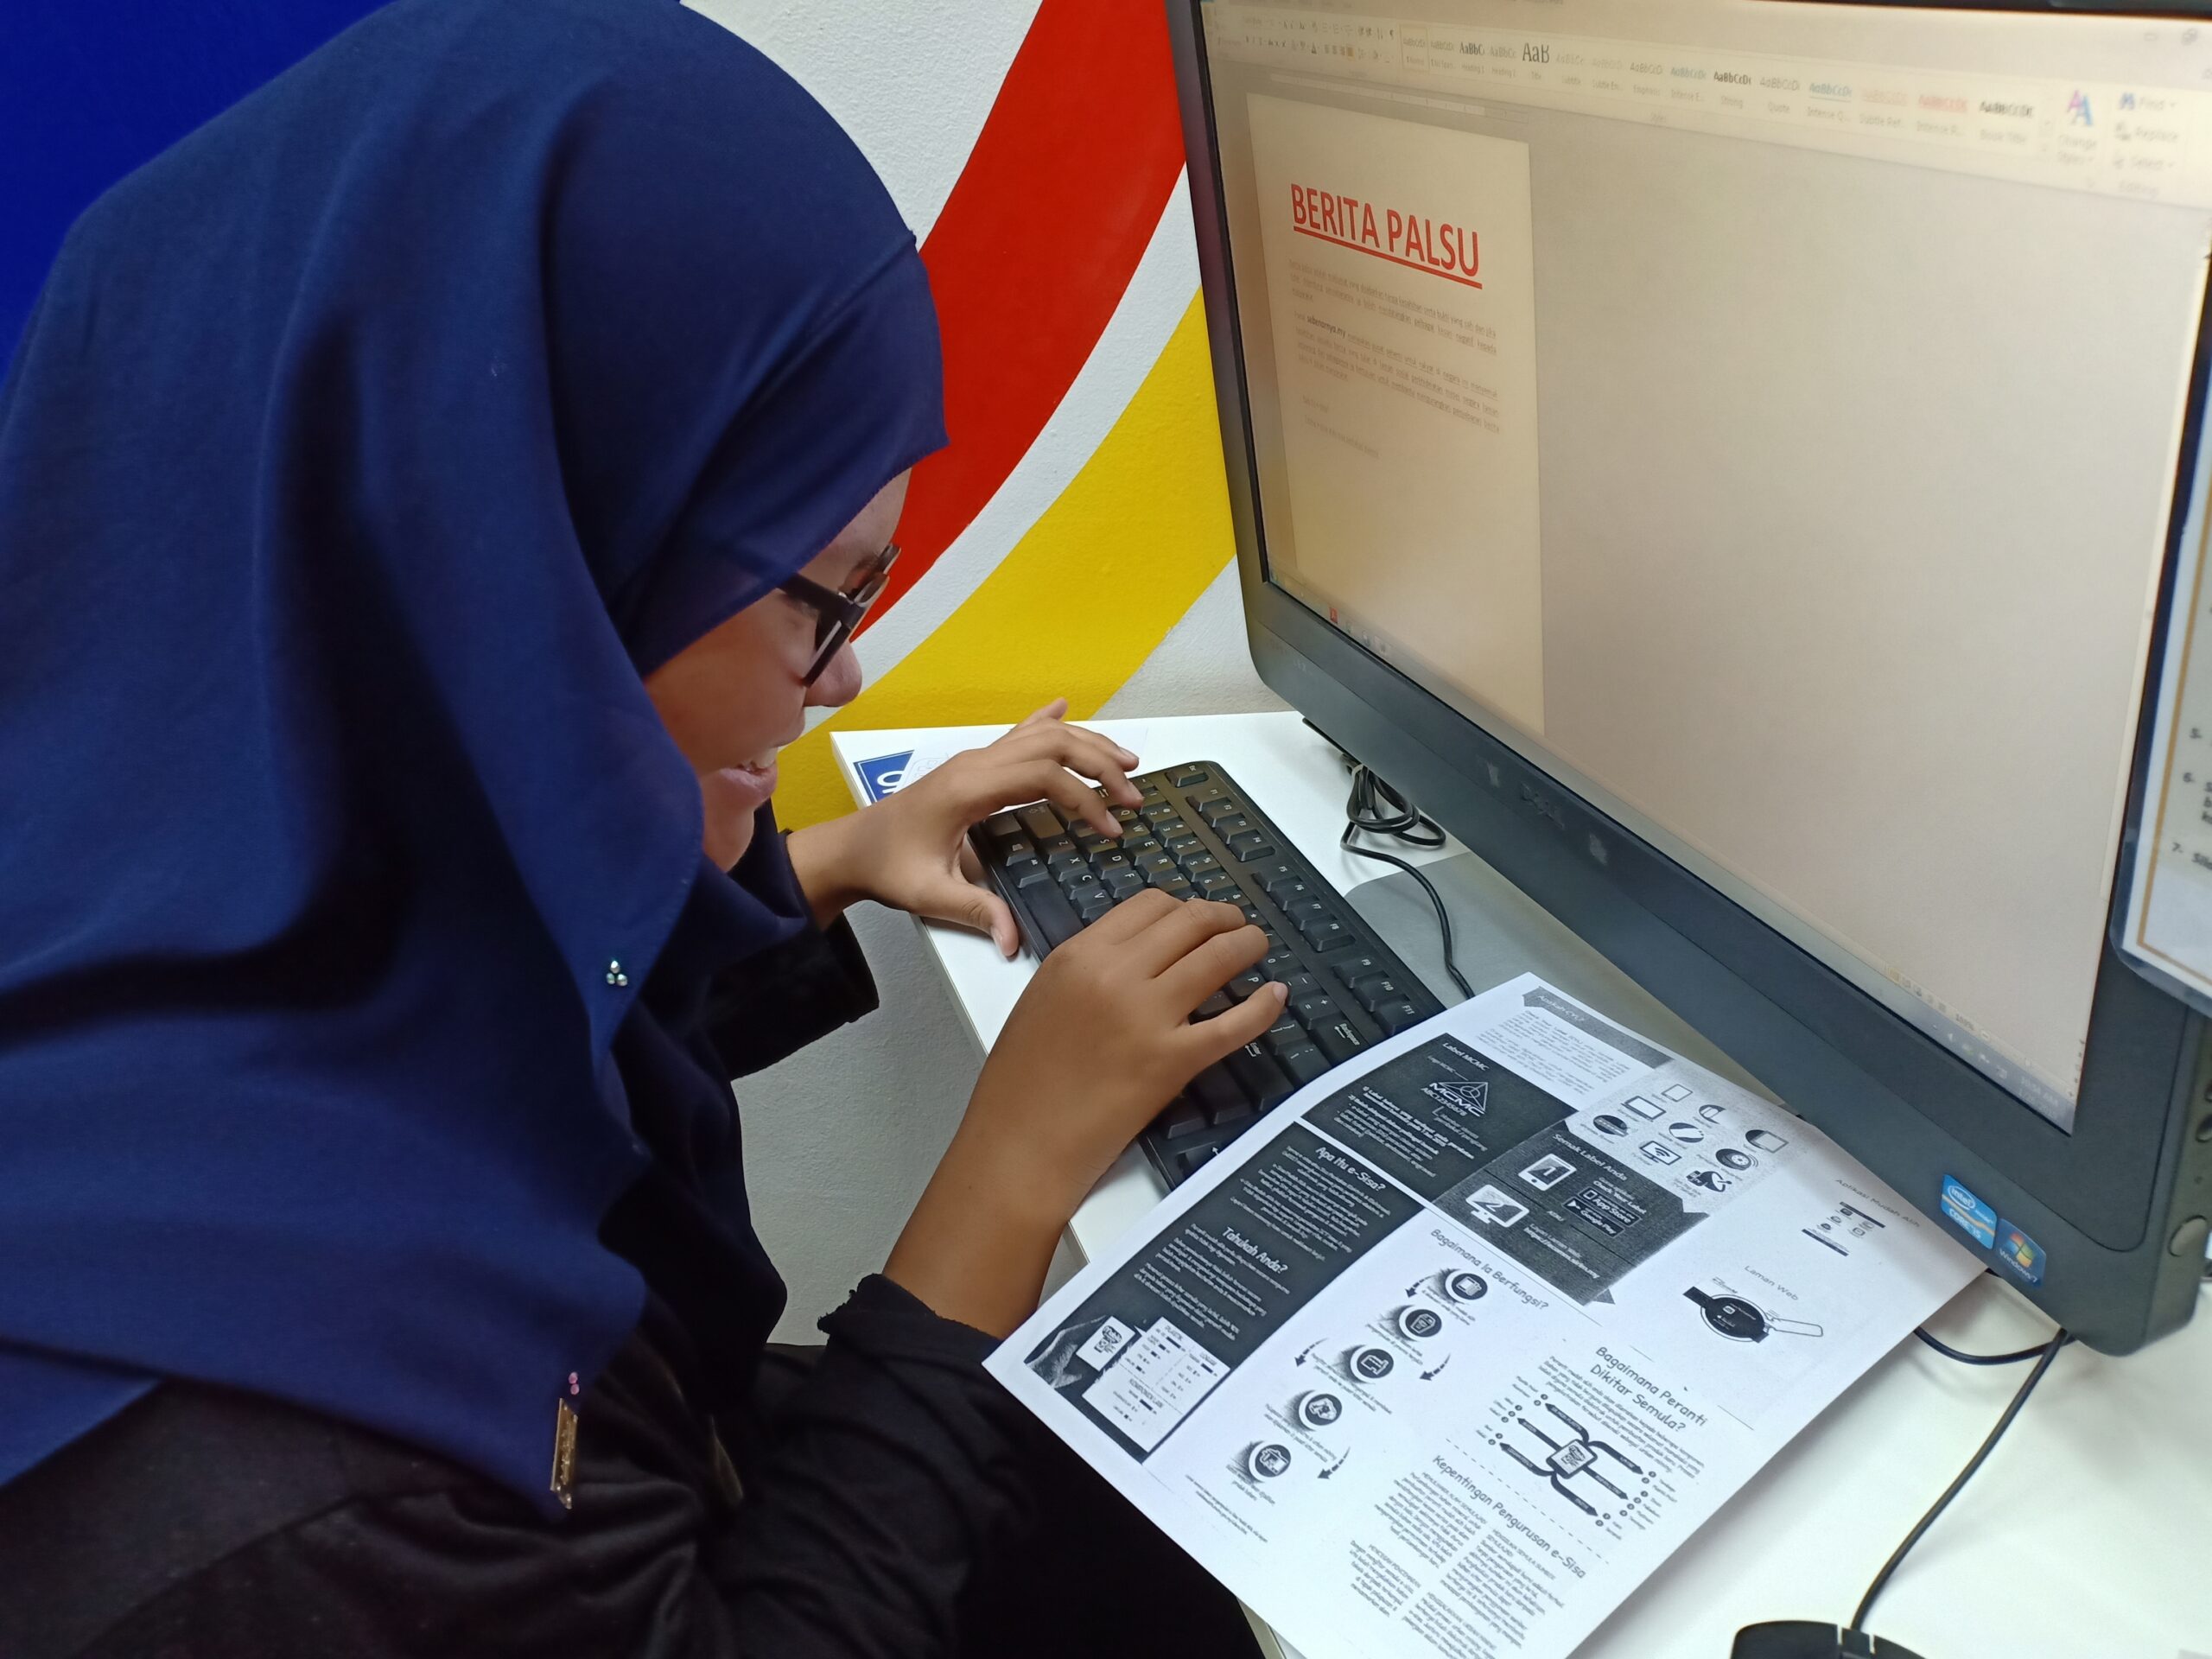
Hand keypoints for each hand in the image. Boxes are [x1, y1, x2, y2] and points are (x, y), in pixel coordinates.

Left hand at [787, 699, 1141, 948]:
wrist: (850, 848)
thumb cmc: (886, 867)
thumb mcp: (930, 894)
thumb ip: (977, 913)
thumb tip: (1013, 942)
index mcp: (968, 788)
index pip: (1043, 776)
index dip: (1083, 799)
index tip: (1111, 829)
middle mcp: (975, 763)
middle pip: (1051, 744)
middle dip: (1098, 764)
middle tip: (1133, 794)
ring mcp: (974, 760)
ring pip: (1040, 735)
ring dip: (1085, 744)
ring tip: (1125, 763)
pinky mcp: (973, 765)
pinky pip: (1017, 734)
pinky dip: (1046, 721)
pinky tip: (1063, 708)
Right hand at [885, 891, 1290, 1334]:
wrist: (1020, 1145)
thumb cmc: (1022, 1085)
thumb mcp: (1044, 1001)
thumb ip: (1087, 972)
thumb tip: (1137, 960)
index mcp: (1078, 955)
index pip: (1149, 905)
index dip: (1185, 907)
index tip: (1198, 919)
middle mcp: (1115, 975)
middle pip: (1190, 920)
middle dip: (1223, 918)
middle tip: (1237, 928)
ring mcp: (1147, 1016)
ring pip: (1218, 956)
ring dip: (1247, 945)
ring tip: (1256, 949)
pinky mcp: (1172, 1061)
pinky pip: (1234, 1022)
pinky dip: (1263, 1005)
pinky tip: (1275, 996)